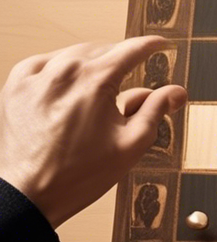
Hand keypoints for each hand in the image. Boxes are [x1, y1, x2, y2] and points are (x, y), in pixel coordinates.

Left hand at [0, 37, 186, 228]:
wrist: (31, 196)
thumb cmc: (79, 175)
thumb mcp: (131, 144)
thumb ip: (156, 110)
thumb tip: (176, 91)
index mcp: (95, 82)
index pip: (132, 50)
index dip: (152, 46)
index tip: (161, 45)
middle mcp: (64, 72)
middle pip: (103, 50)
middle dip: (121, 60)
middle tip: (132, 79)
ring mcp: (36, 78)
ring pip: (73, 54)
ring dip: (92, 63)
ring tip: (100, 87)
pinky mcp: (16, 87)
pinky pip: (43, 62)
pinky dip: (58, 67)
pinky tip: (67, 82)